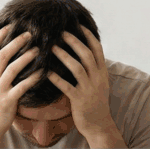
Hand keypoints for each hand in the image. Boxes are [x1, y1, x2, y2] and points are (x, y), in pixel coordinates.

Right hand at [0, 25, 43, 146]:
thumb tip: (1, 53)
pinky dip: (33, 78)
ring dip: (26, 57)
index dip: (0, 36)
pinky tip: (43, 72)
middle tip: (29, 34)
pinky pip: (23, 86)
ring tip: (38, 50)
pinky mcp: (8, 100)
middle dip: (16, 42)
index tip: (10, 26)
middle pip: (3, 55)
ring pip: (13, 68)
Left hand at [46, 26, 121, 144]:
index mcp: (102, 72)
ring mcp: (89, 89)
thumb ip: (92, 69)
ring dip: (64, 56)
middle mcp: (98, 78)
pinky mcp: (80, 100)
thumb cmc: (95, 102)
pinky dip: (56, 79)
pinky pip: (67, 87)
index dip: (88, 36)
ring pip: (77, 68)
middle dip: (74, 42)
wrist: (98, 124)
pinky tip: (46, 72)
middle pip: (86, 54)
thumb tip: (83, 52)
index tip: (79, 25)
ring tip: (52, 48)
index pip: (98, 49)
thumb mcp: (99, 83)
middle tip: (62, 32)